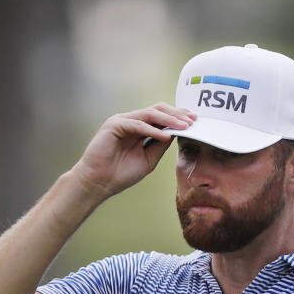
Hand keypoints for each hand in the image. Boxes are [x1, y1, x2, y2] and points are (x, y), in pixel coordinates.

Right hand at [72, 103, 195, 198]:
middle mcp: (131, 121)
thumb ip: (160, 145)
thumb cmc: (121, 174)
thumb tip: (177, 134)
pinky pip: (138, 124)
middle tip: (192, 121)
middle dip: (177, 114)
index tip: (194, 122)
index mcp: (138, 128)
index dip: (178, 117)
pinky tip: (165, 136)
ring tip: (184, 126)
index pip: (161, 116)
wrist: (99, 183)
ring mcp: (122, 121)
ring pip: (150, 113)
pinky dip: (153, 130)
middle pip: (157, 109)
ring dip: (169, 119)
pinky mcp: (114, 125)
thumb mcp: (148, 159)